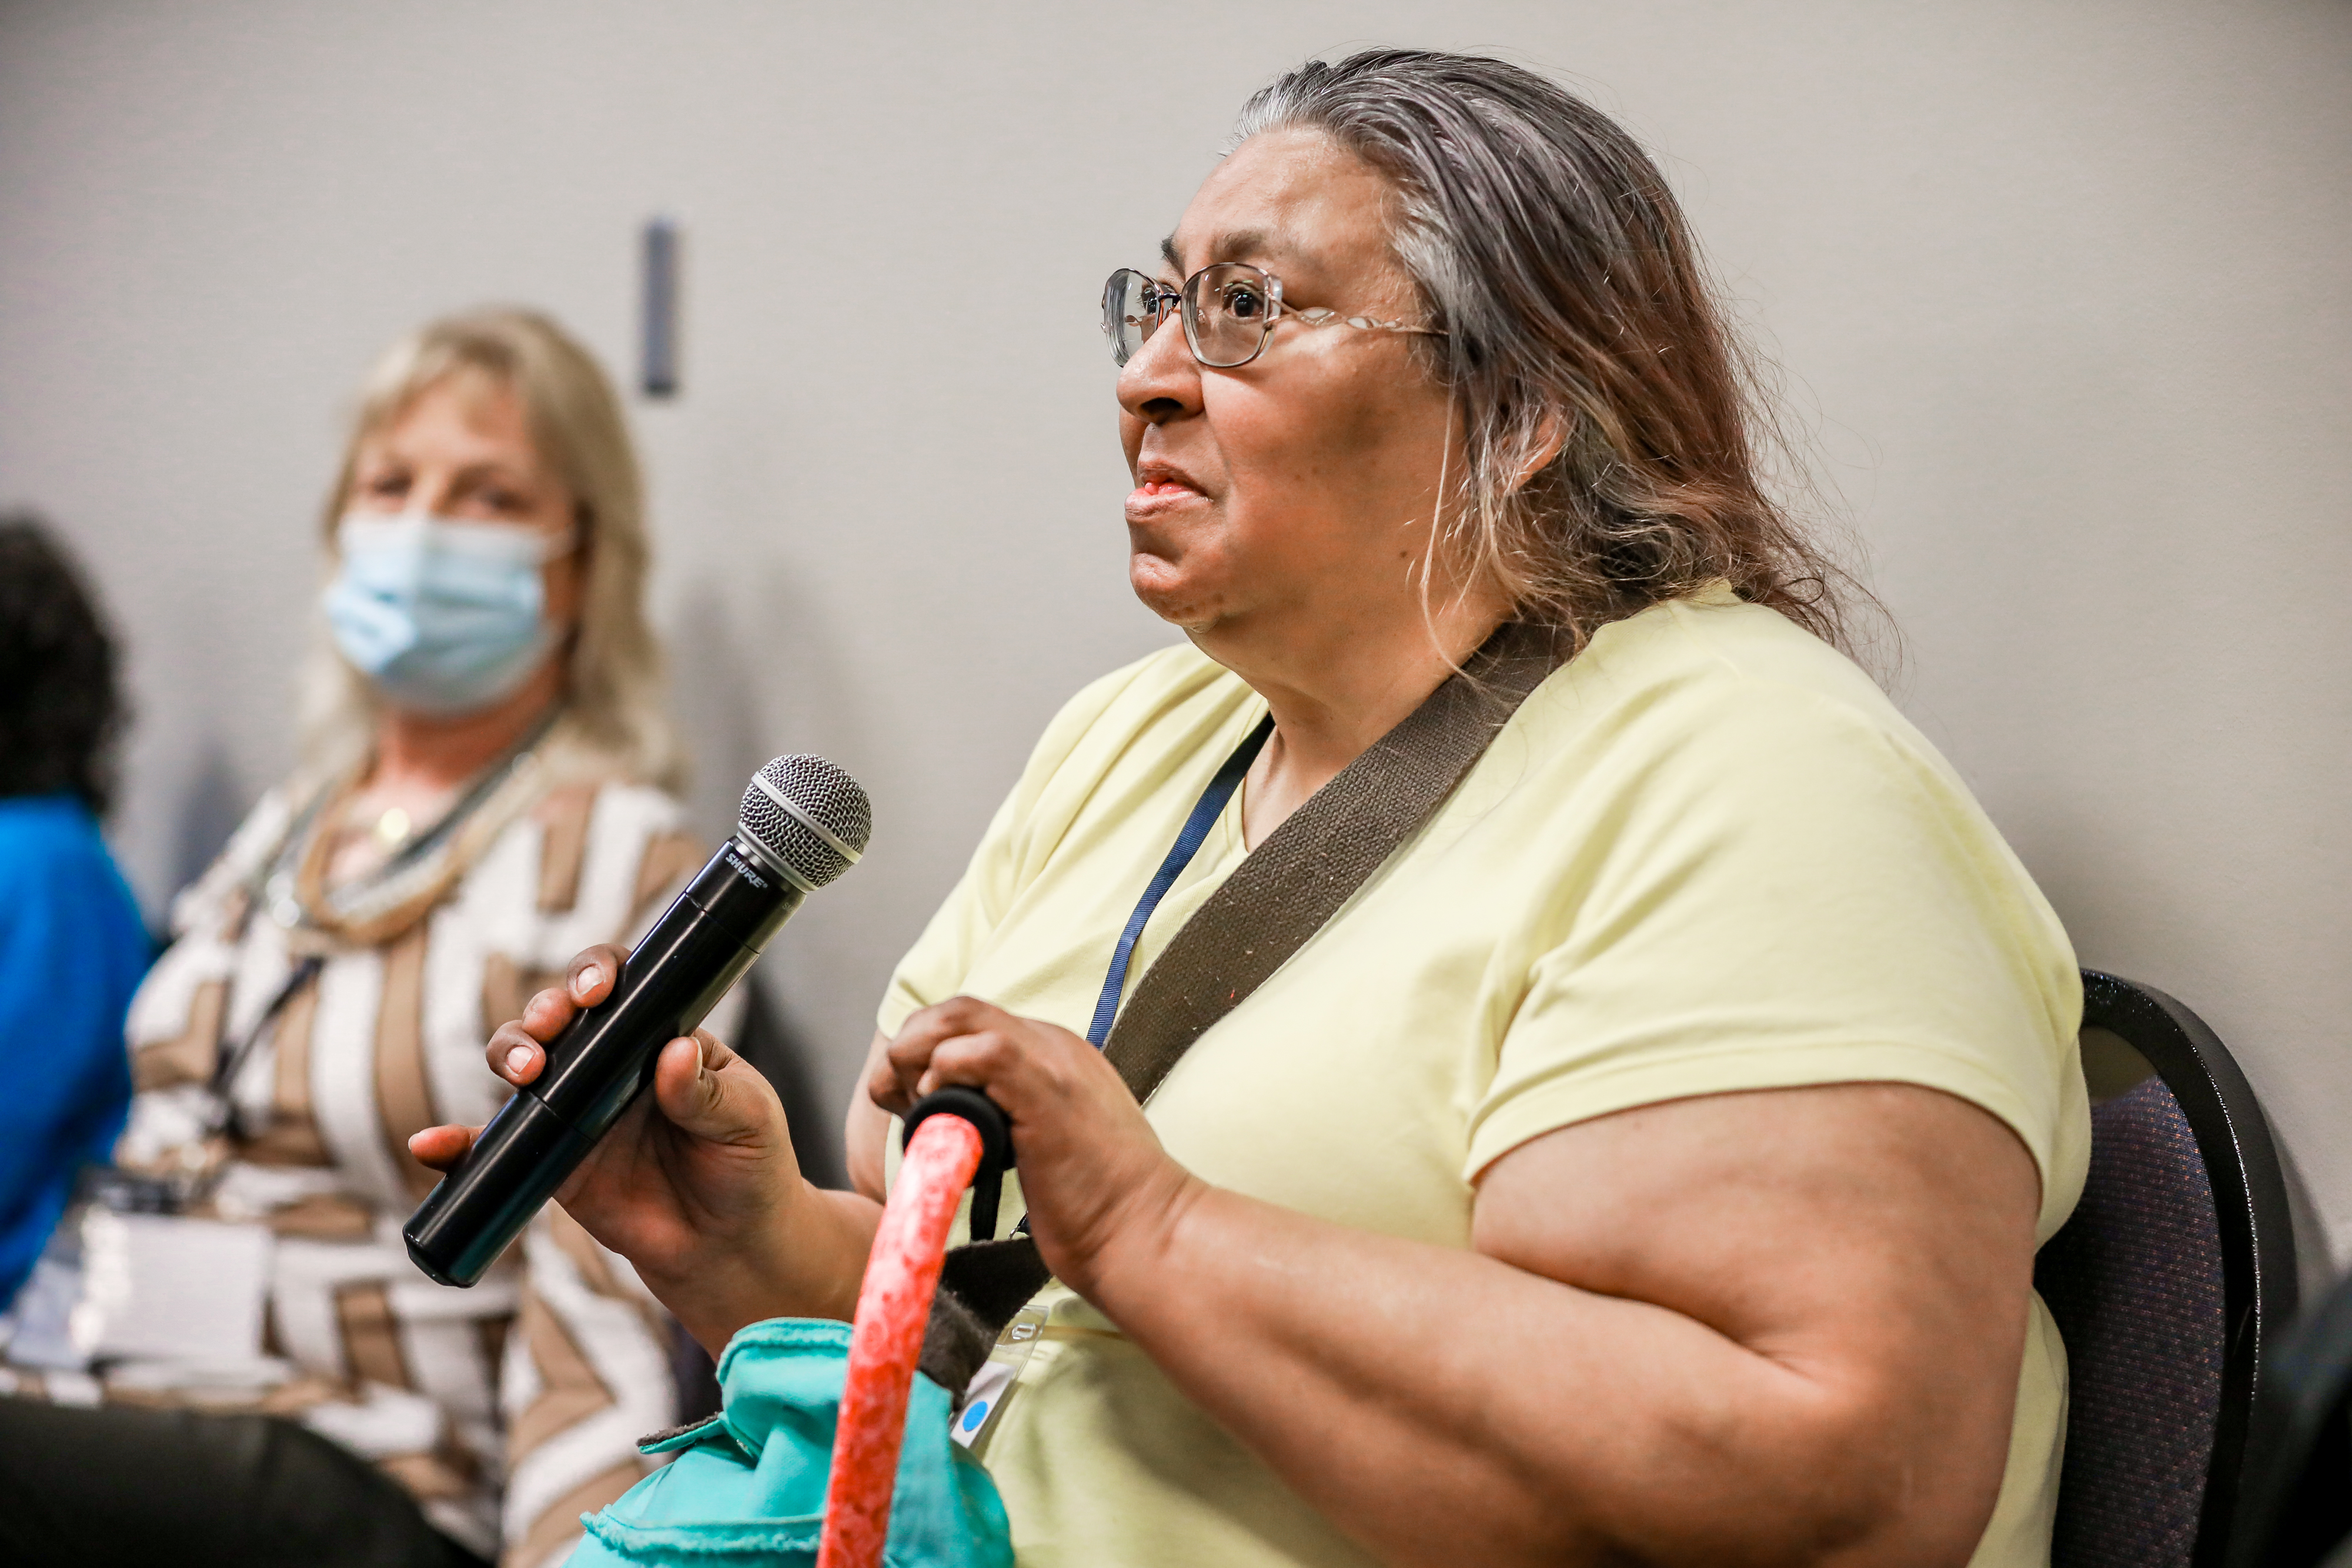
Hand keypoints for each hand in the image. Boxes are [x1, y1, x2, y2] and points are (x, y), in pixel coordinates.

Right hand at [409, 945, 870, 1346]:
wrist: (729, 1245)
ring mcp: (574, 1107)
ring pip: (523, 1063)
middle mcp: (609, 1061)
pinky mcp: (551, 1160)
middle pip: (559, 1016)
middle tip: (554, 1030)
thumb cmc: (748, 1166)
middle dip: (546, 1011)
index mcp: (658, 1034)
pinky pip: (495, 1147)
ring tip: (524, 1072)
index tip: (599, 989)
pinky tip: (432, 1148)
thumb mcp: (747, 1120)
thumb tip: (675, 1055)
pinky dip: (458, 1147)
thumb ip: (708, 1091)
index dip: (600, 973)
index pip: (622, 984)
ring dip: (510, 1054)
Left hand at [869, 997, 1198, 1297]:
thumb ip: (1008, 1119)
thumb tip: (954, 1124)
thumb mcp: (1047, 1144)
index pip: (968, 1022)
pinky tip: (942, 1113)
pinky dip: (945, 1073)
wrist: (1145, 1232)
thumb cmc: (1097, 1205)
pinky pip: (980, 1052)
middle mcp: (1052, 1045)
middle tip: (897, 1100)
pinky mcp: (1045, 1091)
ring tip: (915, 1107)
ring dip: (917, 1057)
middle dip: (909, 1046)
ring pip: (960, 1019)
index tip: (904, 1099)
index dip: (922, 1049)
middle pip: (957, 1009)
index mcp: (1052, 1054)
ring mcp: (1052, 1062)